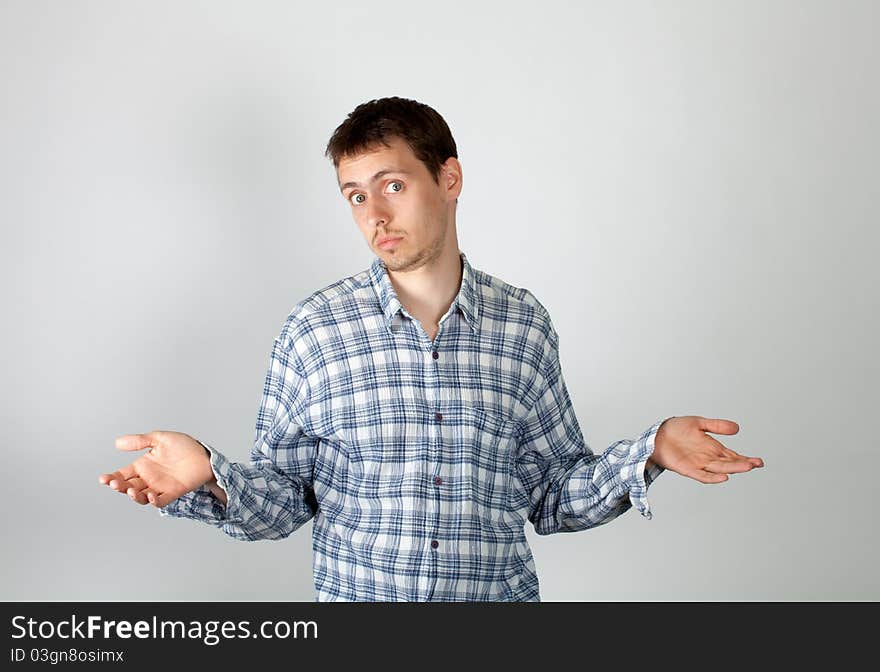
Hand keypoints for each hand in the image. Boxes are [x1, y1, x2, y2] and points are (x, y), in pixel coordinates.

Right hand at [99, 430, 214, 507]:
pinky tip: (150, 495)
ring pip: (141, 496)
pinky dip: (154, 501)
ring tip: (130, 490)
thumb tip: (117, 443)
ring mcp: (160, 487)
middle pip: (128, 486)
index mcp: (143, 466)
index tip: (103, 478)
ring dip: (134, 496)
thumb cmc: (183, 446)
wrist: (204, 454)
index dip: (111, 478)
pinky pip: (161, 500)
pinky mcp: (173, 492)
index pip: (122, 474)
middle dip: (119, 487)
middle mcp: (149, 478)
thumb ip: (140, 441)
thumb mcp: (160, 439)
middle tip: (114, 483)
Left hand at [649, 416, 763, 483]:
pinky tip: (724, 477)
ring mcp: (699, 464)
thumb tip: (737, 428)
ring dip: (732, 469)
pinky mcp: (688, 469)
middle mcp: (708, 457)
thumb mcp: (699, 423)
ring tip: (746, 467)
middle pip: (729, 463)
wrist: (657, 435)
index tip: (759, 461)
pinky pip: (702, 476)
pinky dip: (713, 478)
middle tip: (756, 464)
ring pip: (719, 469)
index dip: (745, 459)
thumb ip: (717, 426)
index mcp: (713, 447)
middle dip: (743, 464)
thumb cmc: (677, 429)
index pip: (733, 455)